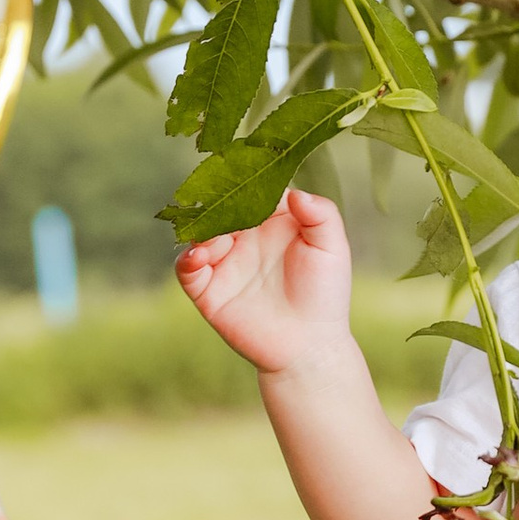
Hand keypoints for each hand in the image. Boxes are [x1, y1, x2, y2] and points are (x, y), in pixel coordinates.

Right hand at [176, 187, 355, 378]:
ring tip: (213, 239)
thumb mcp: (332, 249)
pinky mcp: (209, 290)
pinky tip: (197, 257)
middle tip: (218, 203)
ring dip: (199, 230)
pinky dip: (186, 260)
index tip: (240, 174)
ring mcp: (225, 262)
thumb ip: (321, 215)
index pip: (252, 190)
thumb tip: (294, 193)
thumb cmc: (325, 294)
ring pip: (199, 235)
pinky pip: (187, 270)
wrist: (309, 345)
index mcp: (273, 220)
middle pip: (220, 209)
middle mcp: (245, 237)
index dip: (245, 181)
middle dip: (215, 203)